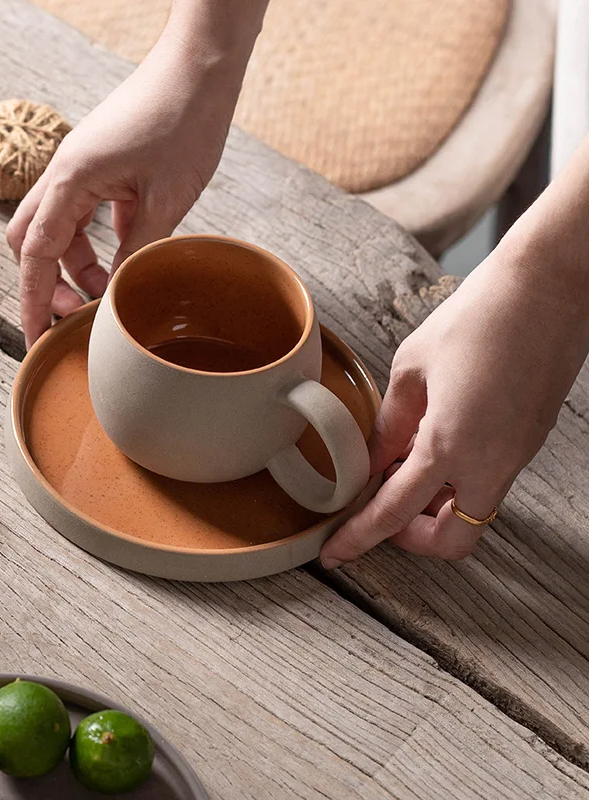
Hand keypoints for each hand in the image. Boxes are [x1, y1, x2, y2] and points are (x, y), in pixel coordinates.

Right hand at [6, 33, 243, 347]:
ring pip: (61, 231)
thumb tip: (116, 295)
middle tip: (74, 318)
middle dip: (47, 285)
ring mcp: (82, 170)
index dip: (33, 302)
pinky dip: (99, 243)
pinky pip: (87, 215)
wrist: (200, 67)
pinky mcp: (103, 169)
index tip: (36, 339)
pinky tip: (125, 258)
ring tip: (108, 293)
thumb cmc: (182, 119)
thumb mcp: (165, 200)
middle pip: (32, 242)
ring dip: (77, 267)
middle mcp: (64, 174)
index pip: (35, 255)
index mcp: (69, 180)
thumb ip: (136, 252)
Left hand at [320, 241, 588, 566]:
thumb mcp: (413, 369)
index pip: (395, 513)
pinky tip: (432, 443)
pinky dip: (456, 483)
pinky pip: (487, 485)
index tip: (335, 554)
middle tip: (381, 505)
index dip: (359, 538)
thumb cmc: (478, 317)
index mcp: (451, 445)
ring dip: (434, 508)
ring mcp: (516, 458)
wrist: (550, 288)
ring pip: (472, 515)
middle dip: (411, 538)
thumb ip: (391, 425)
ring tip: (403, 463)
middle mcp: (491, 465)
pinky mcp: (527, 443)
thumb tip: (374, 461)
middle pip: (451, 541)